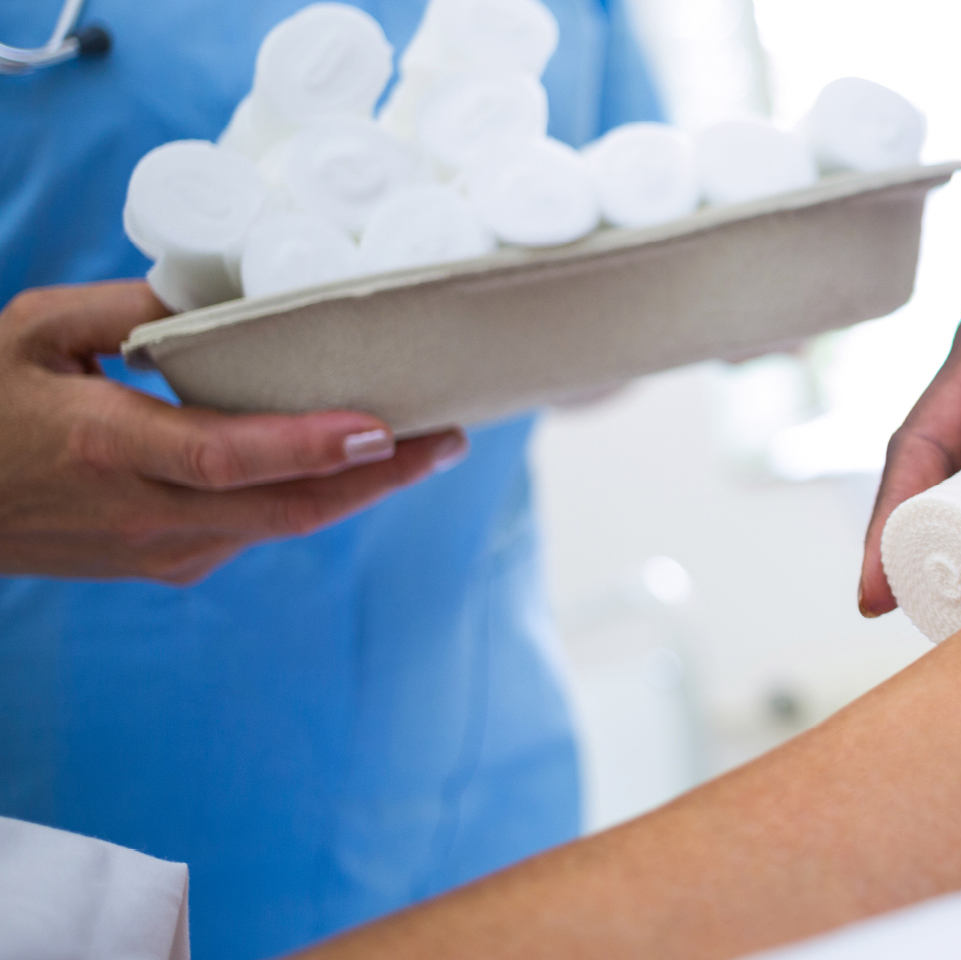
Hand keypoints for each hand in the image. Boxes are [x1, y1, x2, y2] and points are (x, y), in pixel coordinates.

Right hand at [0, 281, 466, 583]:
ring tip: (427, 446)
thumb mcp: (30, 332)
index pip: (229, 460)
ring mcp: (158, 550)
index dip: (311, 449)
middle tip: (451, 437)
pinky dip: (310, 500)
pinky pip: (255, 531)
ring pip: (281, 527)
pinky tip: (354, 466)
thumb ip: (125, 312)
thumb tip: (217, 297)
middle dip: (379, 477)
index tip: (384, 427)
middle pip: (286, 509)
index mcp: (105, 447)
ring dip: (358, 492)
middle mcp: (143, 514)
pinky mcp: (168, 564)